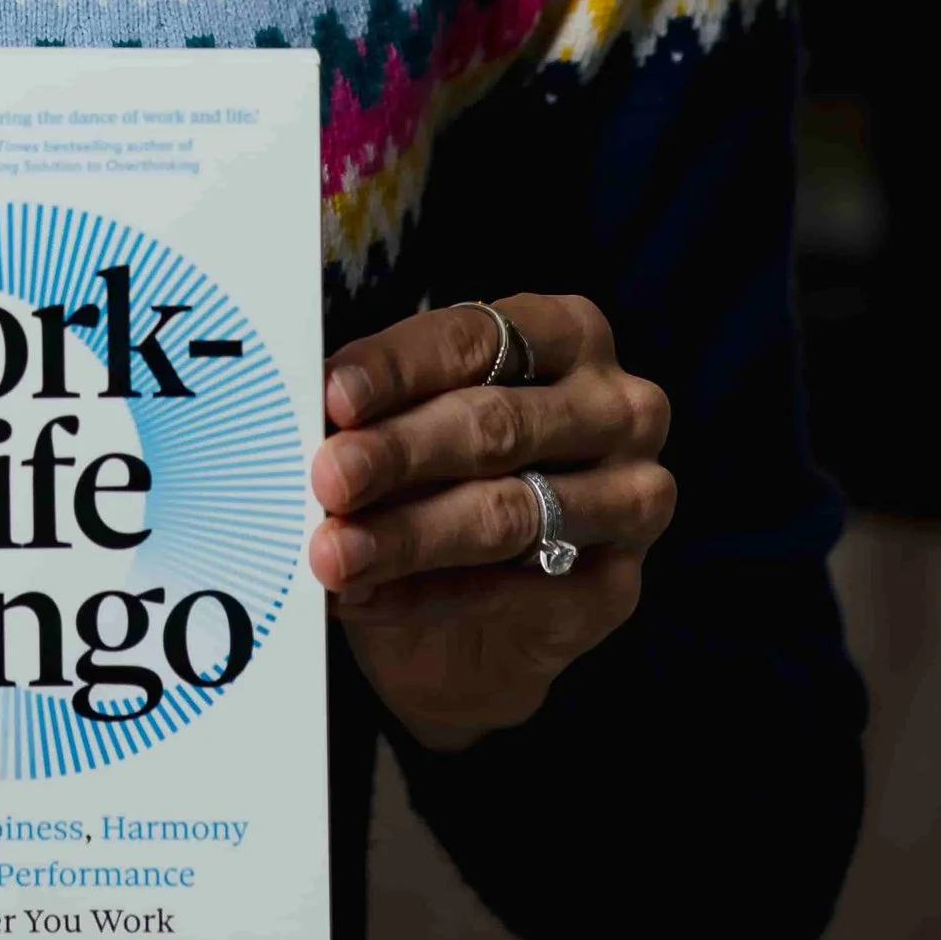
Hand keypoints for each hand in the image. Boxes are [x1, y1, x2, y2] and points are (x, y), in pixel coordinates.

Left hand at [307, 293, 674, 752]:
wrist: (489, 606)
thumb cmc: (444, 470)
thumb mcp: (417, 415)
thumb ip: (379, 406)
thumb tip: (309, 410)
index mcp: (568, 333)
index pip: (474, 338)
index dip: (398, 367)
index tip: (332, 395)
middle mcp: (618, 408)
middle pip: (497, 424)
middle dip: (400, 452)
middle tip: (326, 477)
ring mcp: (631, 500)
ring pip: (506, 513)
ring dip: (408, 535)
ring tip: (332, 554)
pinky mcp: (616, 589)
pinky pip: (510, 593)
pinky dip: (423, 596)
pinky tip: (363, 596)